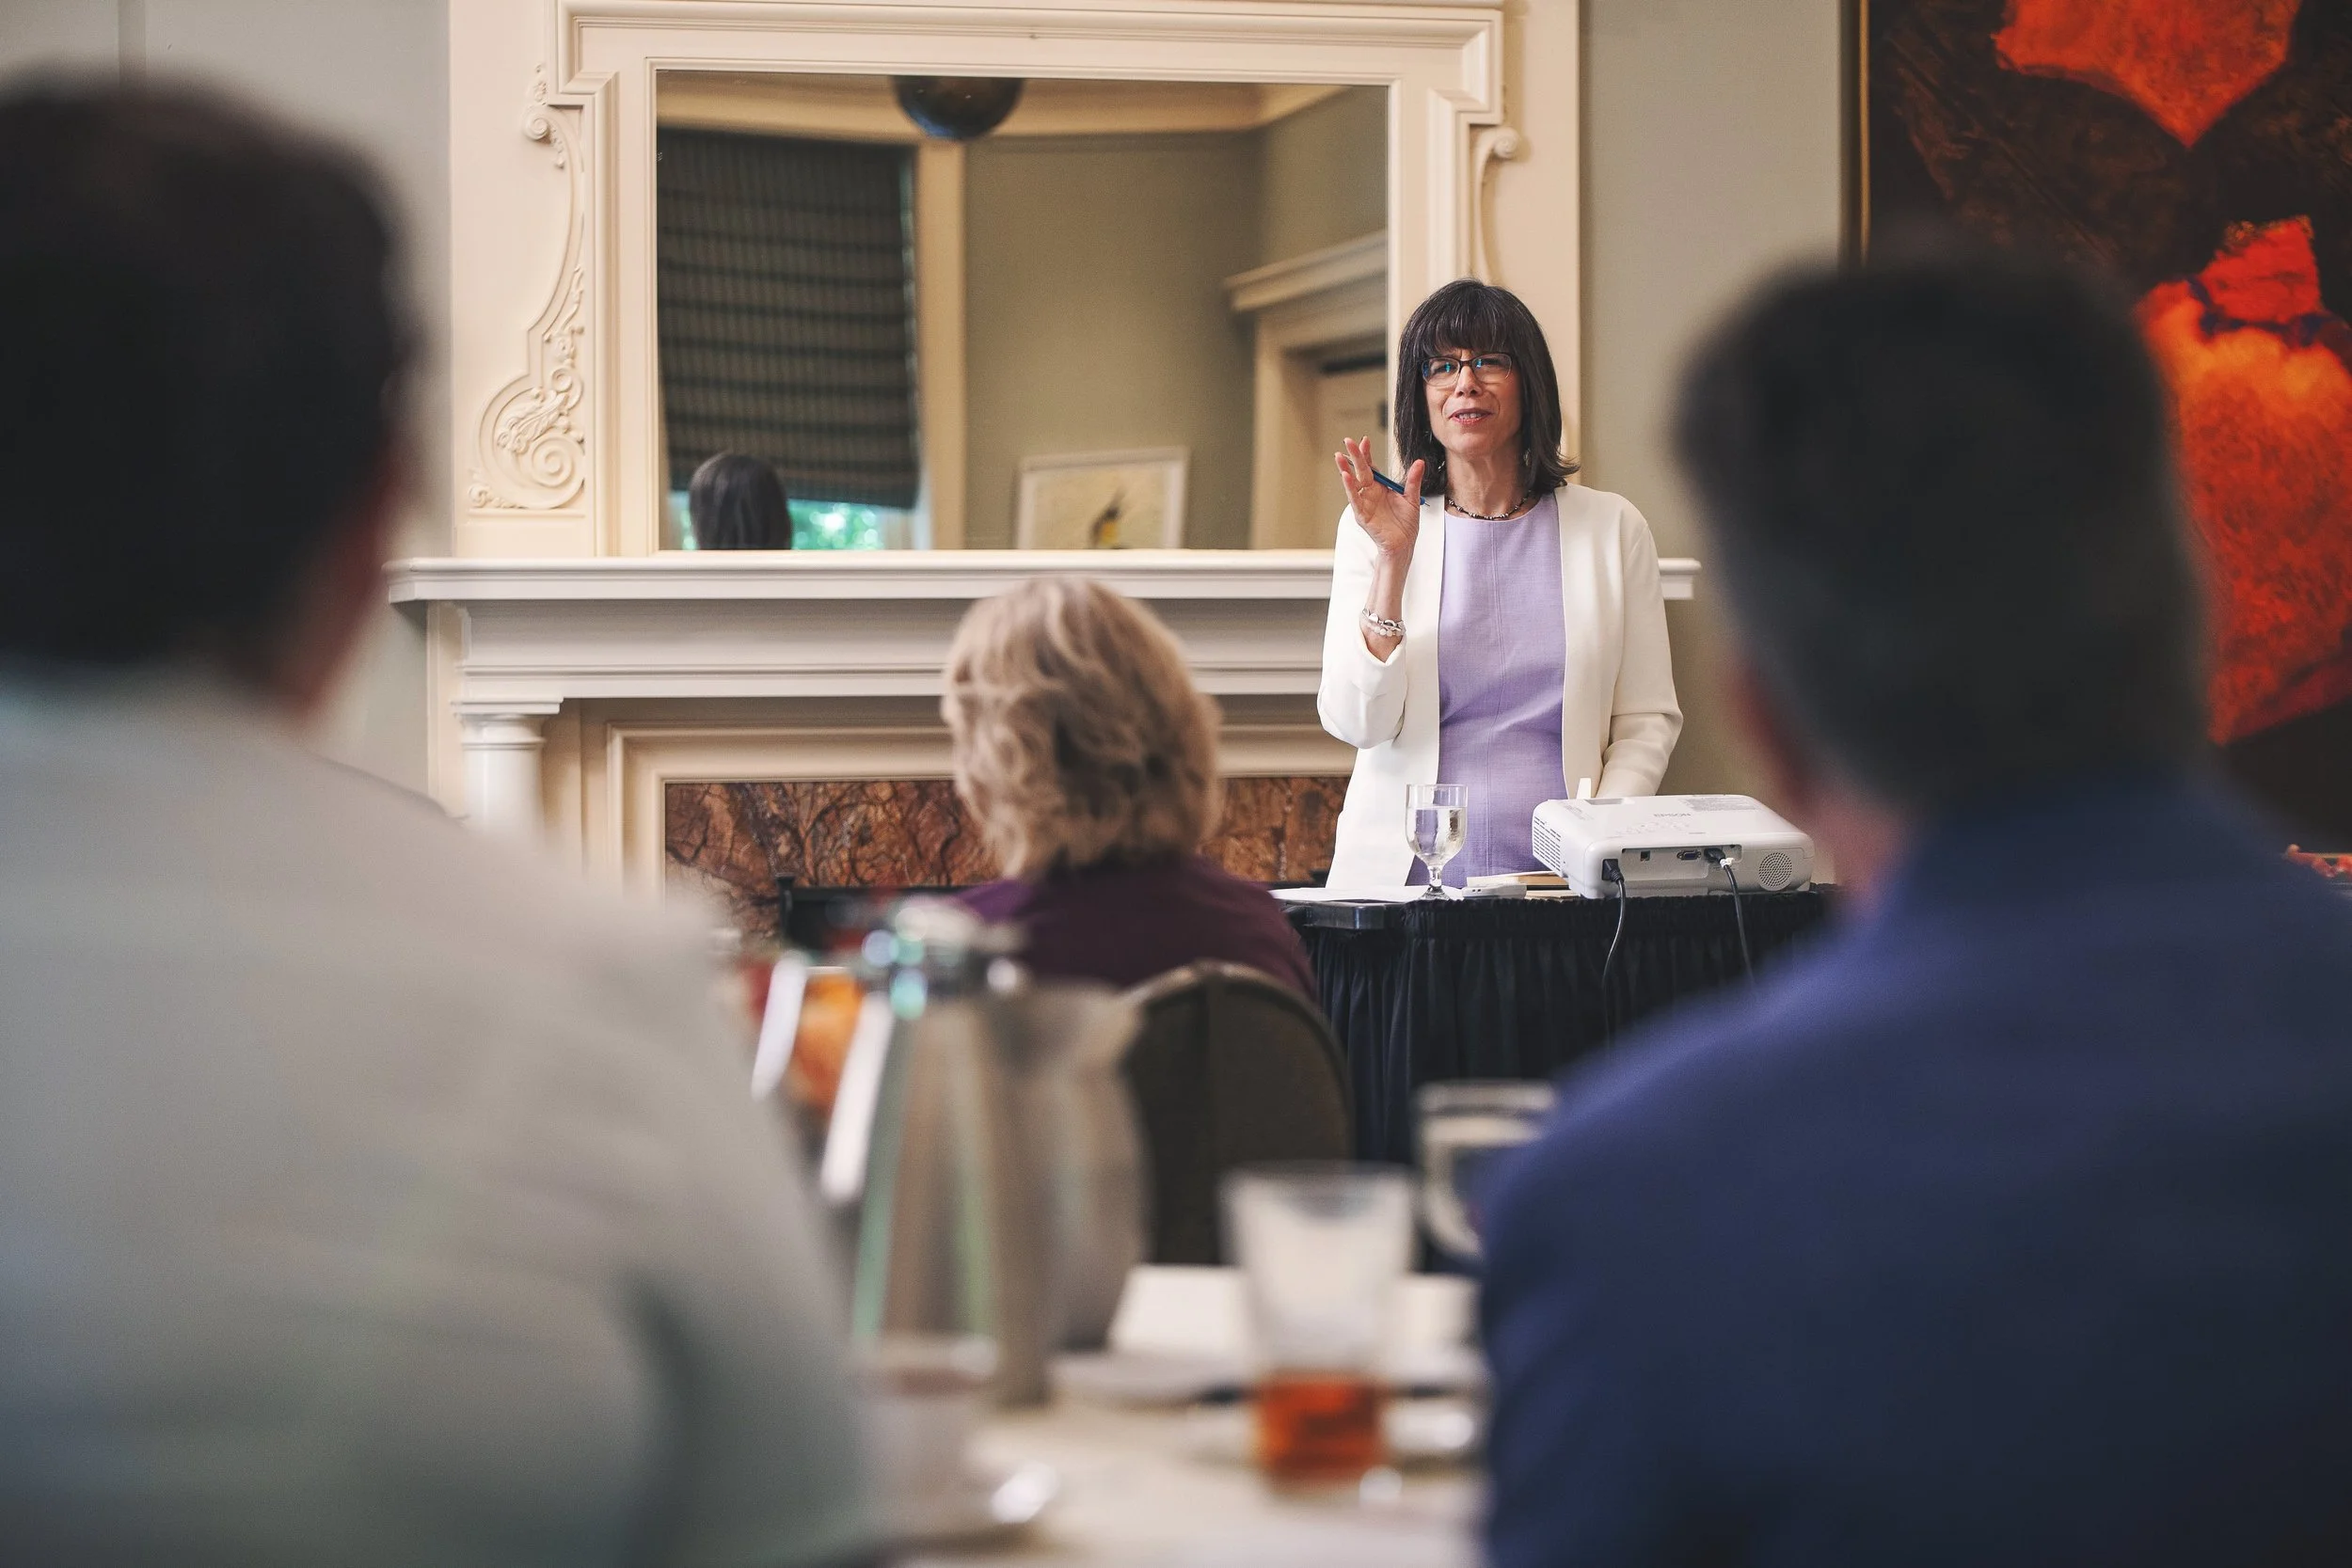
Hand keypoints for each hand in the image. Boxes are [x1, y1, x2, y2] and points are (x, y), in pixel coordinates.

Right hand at [1335, 437, 1423, 562]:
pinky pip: (1355, 499)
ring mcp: (1364, 504)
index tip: (1365, 440)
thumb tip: (1419, 462)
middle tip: (1348, 441)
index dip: (1367, 454)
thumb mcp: (1412, 498)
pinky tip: (1346, 477)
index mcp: (1380, 487)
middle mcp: (1370, 493)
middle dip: (1354, 456)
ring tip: (1339, 456)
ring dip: (1346, 469)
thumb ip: (1413, 480)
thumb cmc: (1405, 524)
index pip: (1371, 467)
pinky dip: (1350, 488)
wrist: (1404, 544)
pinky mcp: (1362, 515)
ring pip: (1353, 483)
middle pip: (1361, 471)